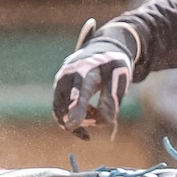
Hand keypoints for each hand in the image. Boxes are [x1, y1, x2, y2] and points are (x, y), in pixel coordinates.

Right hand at [52, 20, 135, 140]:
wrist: (101, 50)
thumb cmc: (112, 66)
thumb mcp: (118, 79)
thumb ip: (111, 100)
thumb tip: (102, 123)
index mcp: (85, 70)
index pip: (78, 93)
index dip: (75, 109)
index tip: (71, 126)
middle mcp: (67, 75)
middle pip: (64, 105)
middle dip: (81, 120)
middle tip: (98, 121)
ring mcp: (60, 82)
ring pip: (60, 111)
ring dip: (76, 121)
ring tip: (96, 115)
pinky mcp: (58, 89)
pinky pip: (59, 111)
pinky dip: (72, 119)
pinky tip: (90, 116)